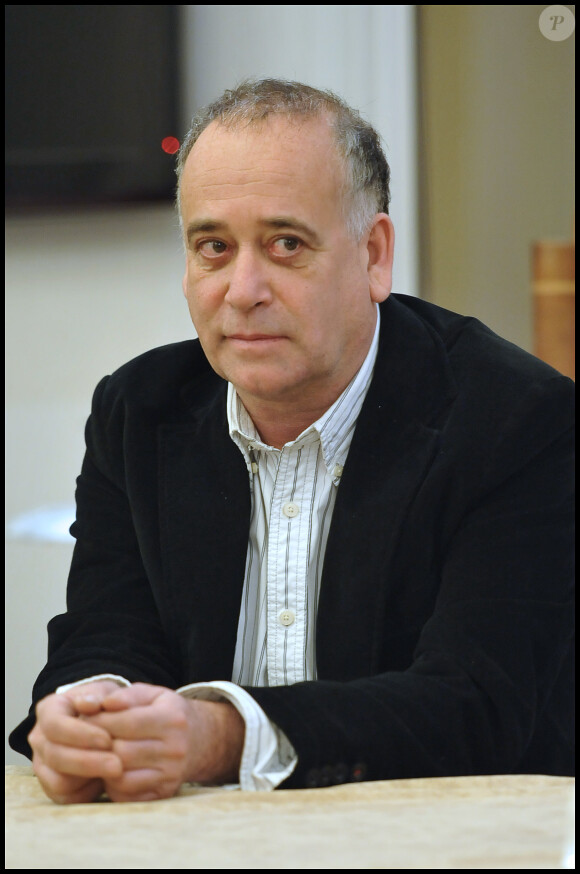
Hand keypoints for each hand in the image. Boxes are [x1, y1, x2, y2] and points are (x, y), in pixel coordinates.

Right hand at [28, 680, 122, 803]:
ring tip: (115, 772)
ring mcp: (43, 764)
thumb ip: (99, 695)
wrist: (100, 720)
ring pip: (57, 782)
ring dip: (88, 779)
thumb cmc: (103, 705)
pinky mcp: (51, 786)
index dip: (80, 735)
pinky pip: (65, 799)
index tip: (108, 739)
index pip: (55, 725)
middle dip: (88, 762)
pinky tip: (105, 782)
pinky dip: (86, 793)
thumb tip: (90, 703)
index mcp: (49, 710)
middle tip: (118, 765)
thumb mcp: (105, 692)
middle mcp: (40, 738)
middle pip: (55, 756)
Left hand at [84, 683, 245, 802]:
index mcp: (172, 719)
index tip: (84, 718)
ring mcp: (171, 774)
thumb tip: (102, 703)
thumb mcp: (152, 695)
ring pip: (121, 777)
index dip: (99, 721)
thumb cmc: (166, 712)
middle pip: (122, 752)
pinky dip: (112, 784)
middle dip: (97, 745)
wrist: (198, 740)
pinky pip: (126, 795)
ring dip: (103, 766)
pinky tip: (111, 769)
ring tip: (97, 754)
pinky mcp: (164, 794)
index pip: (127, 722)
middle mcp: (176, 749)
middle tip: (84, 739)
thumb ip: (126, 695)